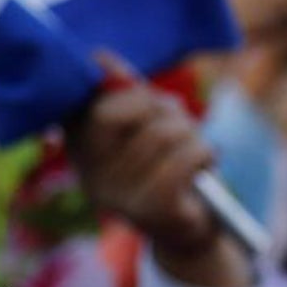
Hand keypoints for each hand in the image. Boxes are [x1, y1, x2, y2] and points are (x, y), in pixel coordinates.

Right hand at [71, 77, 248, 286]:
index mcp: (80, 153)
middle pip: (113, 114)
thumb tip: (98, 56)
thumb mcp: (141, 125)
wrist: (187, 229)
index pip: (84, 106)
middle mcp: (90, 176)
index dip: (116, 89)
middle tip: (175, 119)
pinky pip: (184, 159)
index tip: (145, 96)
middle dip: (154, 106)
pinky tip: (206, 162)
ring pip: (161, 134)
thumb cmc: (164, 166)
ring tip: (193, 147)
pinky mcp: (152, 210)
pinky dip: (204, 152)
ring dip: (190, 132)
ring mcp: (118, 196)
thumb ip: (122, 93)